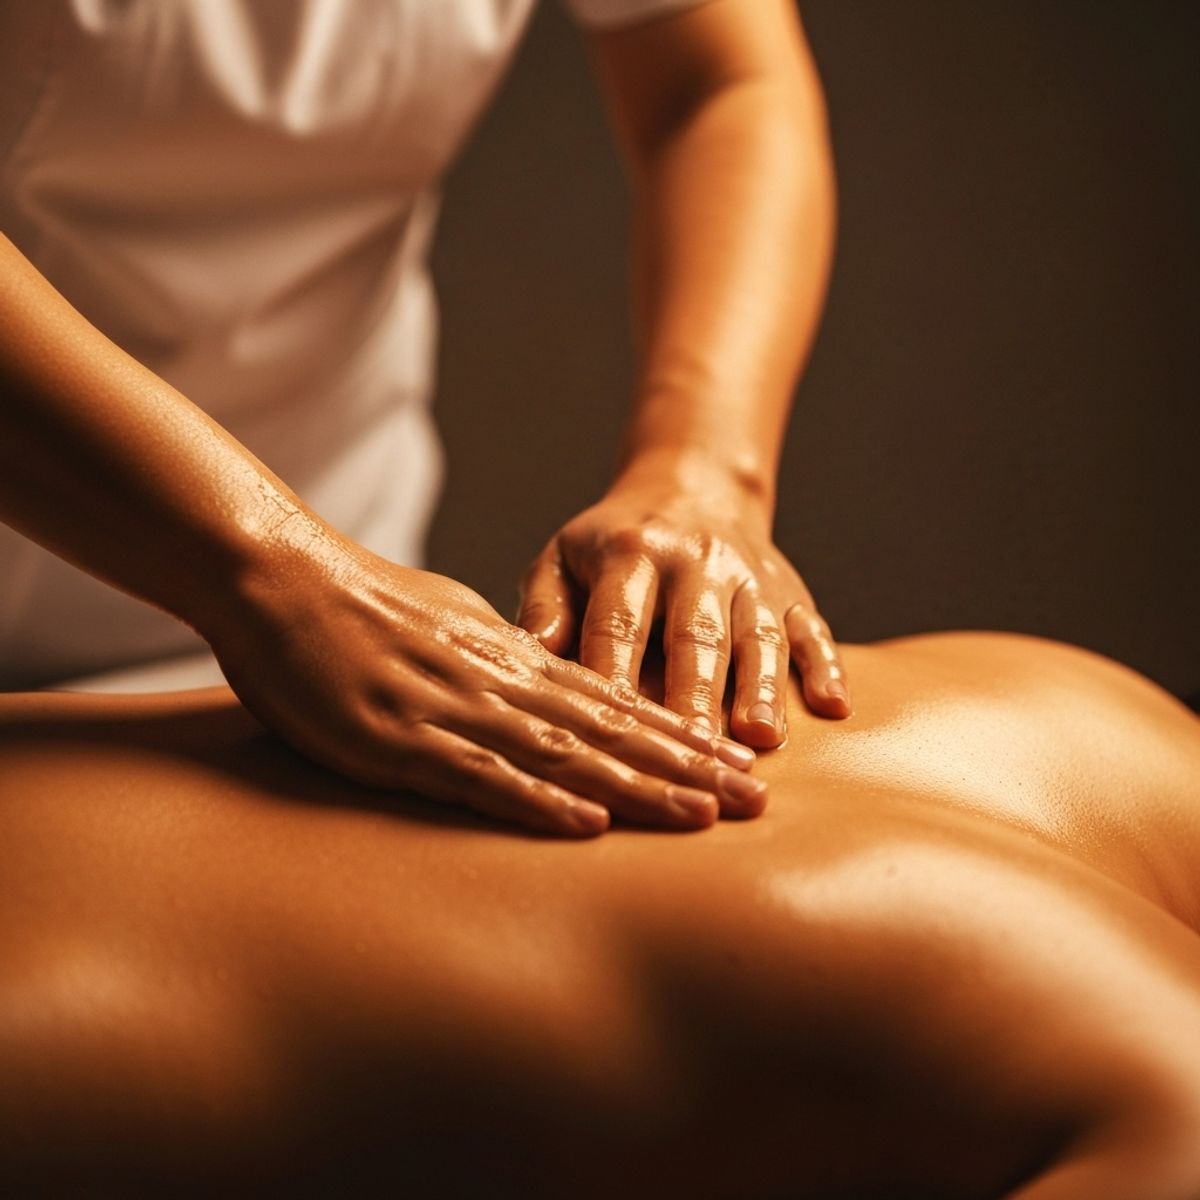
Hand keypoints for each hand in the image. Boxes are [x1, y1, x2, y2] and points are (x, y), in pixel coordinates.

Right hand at [202, 529, 763, 836]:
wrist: (281, 579)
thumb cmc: (363, 604)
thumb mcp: (452, 621)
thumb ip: (504, 655)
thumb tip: (549, 678)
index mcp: (511, 656)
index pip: (614, 701)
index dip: (679, 735)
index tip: (735, 762)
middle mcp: (498, 683)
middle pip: (611, 731)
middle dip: (686, 767)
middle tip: (755, 799)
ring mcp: (452, 712)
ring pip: (565, 754)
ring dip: (638, 787)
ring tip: (704, 815)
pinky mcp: (400, 742)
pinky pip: (480, 777)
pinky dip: (537, 801)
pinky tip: (587, 825)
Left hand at [517, 463, 848, 747]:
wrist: (692, 488)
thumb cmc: (613, 545)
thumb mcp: (562, 557)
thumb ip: (544, 606)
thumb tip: (533, 656)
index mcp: (632, 554)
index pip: (620, 624)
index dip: (615, 676)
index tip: (607, 732)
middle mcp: (696, 563)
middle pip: (696, 635)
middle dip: (694, 693)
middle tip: (690, 750)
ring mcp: (750, 578)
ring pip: (759, 636)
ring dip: (762, 687)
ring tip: (759, 739)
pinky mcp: (791, 593)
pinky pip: (813, 628)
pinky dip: (826, 665)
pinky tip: (833, 706)